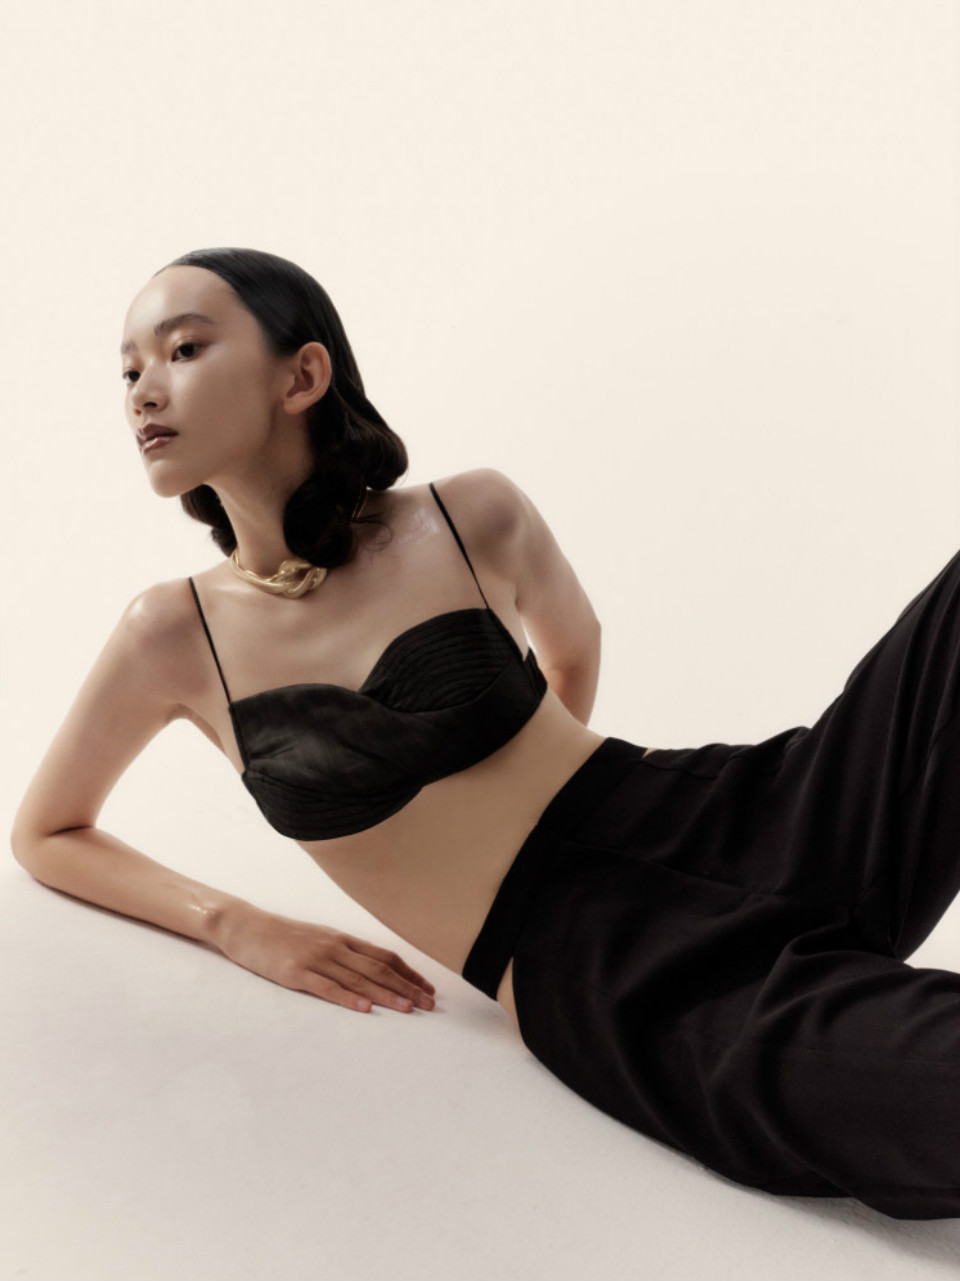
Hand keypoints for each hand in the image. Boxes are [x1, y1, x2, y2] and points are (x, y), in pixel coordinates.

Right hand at [215, 903, 436, 1013]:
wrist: (246, 927)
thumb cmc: (282, 936)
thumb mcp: (319, 939)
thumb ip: (343, 952)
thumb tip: (371, 968)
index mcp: (342, 939)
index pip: (385, 956)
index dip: (409, 973)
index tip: (429, 988)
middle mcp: (335, 947)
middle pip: (379, 969)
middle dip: (407, 987)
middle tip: (430, 1004)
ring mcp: (316, 958)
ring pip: (359, 978)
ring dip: (386, 995)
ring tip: (408, 1009)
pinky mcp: (296, 972)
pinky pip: (327, 987)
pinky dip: (348, 997)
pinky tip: (364, 1008)